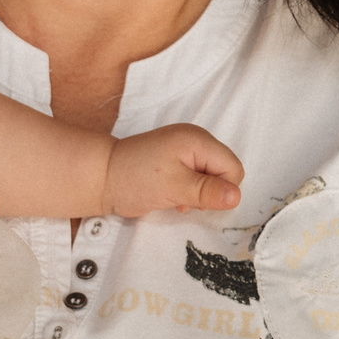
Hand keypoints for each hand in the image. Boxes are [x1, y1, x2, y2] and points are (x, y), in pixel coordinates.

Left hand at [103, 124, 242, 216]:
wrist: (101, 178)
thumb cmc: (135, 178)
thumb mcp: (175, 187)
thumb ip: (207, 191)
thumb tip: (236, 197)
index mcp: (198, 140)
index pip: (233, 168)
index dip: (221, 188)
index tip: (196, 196)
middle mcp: (195, 142)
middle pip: (224, 173)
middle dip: (209, 192)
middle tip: (183, 198)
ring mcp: (185, 152)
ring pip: (211, 180)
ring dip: (197, 195)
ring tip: (174, 197)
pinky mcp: (176, 164)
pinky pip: (196, 181)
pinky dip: (188, 193)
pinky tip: (171, 197)